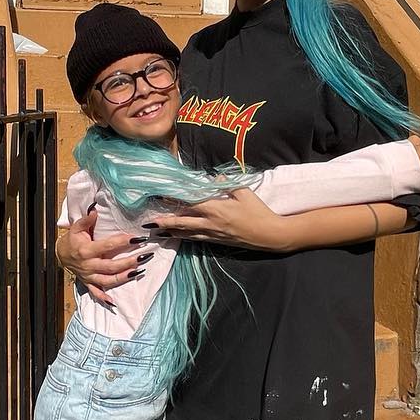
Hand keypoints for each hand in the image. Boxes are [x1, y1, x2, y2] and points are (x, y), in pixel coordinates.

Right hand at [57, 207, 146, 304]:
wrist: (59, 255)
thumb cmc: (72, 241)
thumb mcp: (76, 228)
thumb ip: (86, 220)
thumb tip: (94, 210)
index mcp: (87, 250)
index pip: (108, 246)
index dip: (123, 241)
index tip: (137, 238)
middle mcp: (88, 264)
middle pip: (111, 266)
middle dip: (128, 262)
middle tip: (144, 257)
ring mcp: (89, 275)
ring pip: (107, 280)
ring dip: (123, 278)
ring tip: (138, 272)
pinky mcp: (88, 282)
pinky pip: (96, 292)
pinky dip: (104, 297)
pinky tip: (114, 302)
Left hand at [150, 187, 292, 251]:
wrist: (269, 234)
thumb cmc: (258, 211)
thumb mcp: (244, 192)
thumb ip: (226, 183)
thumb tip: (213, 177)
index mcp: (216, 208)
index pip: (190, 202)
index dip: (174, 200)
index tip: (160, 197)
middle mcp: (211, 222)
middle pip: (183, 222)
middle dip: (165, 223)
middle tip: (150, 223)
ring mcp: (213, 234)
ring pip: (188, 233)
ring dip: (171, 232)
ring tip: (157, 232)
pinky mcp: (218, 242)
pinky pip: (197, 239)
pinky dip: (185, 238)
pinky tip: (178, 237)